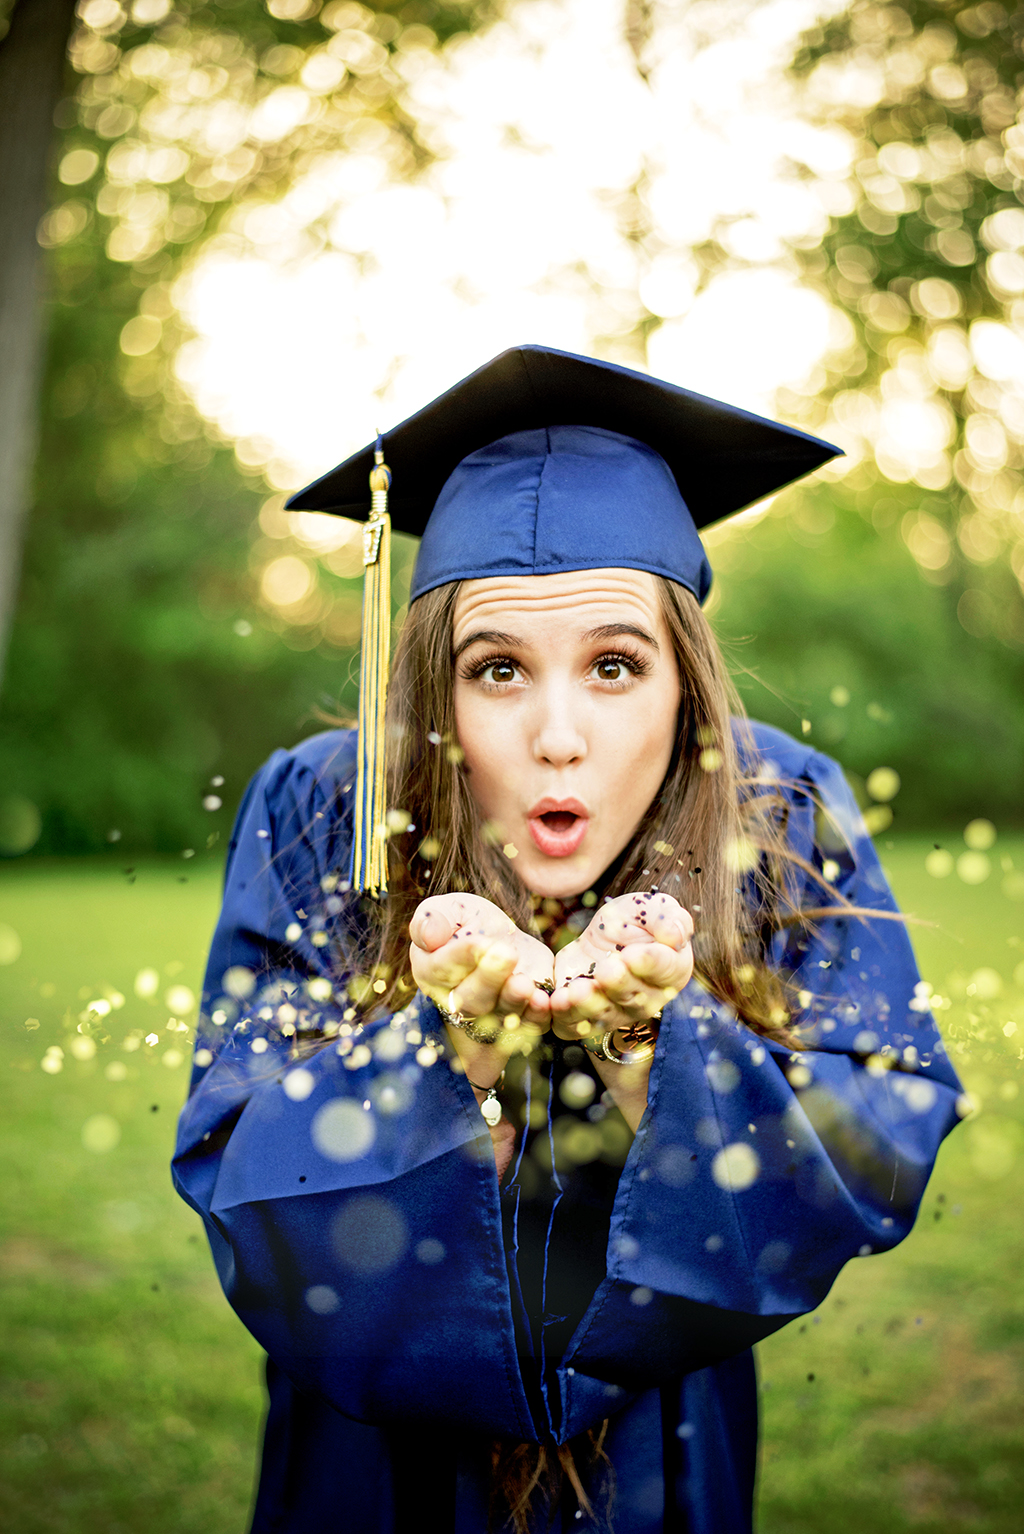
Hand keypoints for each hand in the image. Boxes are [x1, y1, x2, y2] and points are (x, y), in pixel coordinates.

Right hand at [409, 892, 553, 1030]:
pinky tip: (543, 1001)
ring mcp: (490, 1014)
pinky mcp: (521, 1017)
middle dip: (489, 978)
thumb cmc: (466, 923)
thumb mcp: (450, 911)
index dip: (463, 955)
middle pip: (470, 999)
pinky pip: (528, 1024)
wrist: (499, 940)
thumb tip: (429, 936)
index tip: (482, 941)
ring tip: (524, 983)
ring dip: (513, 1000)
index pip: (443, 967)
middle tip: (507, 954)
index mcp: (432, 971)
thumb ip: (433, 918)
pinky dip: (536, 1016)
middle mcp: (456, 1000)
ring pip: (499, 1015)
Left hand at [550, 891, 693, 1043]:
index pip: (665, 970)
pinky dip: (565, 1016)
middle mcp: (648, 999)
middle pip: (635, 998)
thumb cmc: (634, 922)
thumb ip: (667, 917)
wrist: (602, 936)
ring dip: (590, 1005)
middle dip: (618, 985)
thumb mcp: (649, 908)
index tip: (633, 954)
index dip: (649, 963)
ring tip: (577, 989)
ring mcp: (617, 1013)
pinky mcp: (585, 1017)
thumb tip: (675, 935)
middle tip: (605, 969)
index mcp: (671, 970)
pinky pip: (575, 1025)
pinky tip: (556, 1001)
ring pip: (605, 1016)